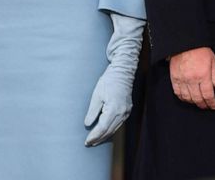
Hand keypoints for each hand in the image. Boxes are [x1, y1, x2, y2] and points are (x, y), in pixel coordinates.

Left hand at [84, 13, 144, 145]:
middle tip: (89, 144)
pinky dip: (111, 129)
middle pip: (109, 130)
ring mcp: (126, 112)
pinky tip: (105, 131)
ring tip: (95, 140)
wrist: (123, 71)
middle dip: (99, 138)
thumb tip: (87, 124)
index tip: (86, 141)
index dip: (94, 136)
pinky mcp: (128, 110)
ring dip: (105, 135)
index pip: (103, 128)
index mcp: (114, 109)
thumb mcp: (97, 94)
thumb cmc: (108, 80)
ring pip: (115, 128)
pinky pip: (119, 123)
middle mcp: (122, 112)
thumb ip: (92, 111)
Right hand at [169, 46, 214, 109]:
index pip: (208, 94)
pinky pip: (177, 92)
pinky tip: (187, 98)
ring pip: (187, 97)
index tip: (213, 106)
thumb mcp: (212, 60)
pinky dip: (182, 97)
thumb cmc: (200, 49)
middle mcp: (192, 79)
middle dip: (203, 105)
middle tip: (206, 106)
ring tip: (197, 102)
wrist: (185, 41)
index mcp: (203, 74)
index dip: (211, 103)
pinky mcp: (174, 77)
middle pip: (198, 98)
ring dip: (193, 102)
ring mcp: (182, 79)